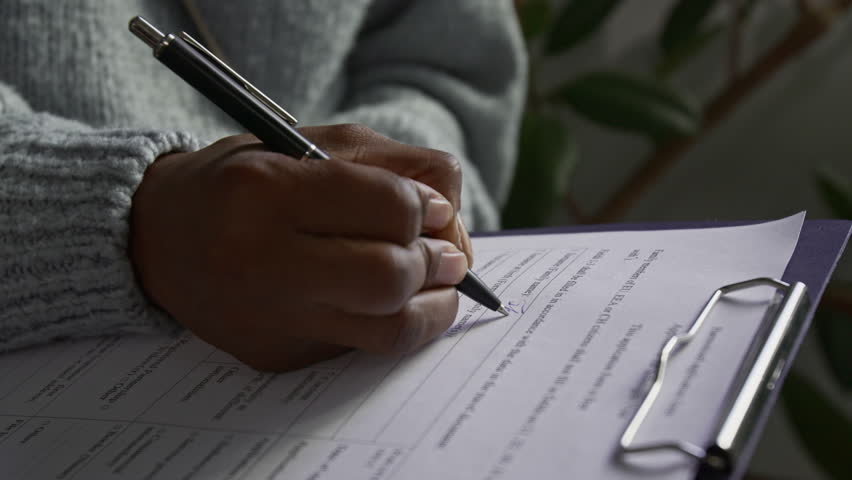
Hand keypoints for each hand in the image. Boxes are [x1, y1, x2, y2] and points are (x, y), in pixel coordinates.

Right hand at [131, 130, 468, 370]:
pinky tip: (392, 299)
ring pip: (390, 329)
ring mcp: (268, 318)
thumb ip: (389, 167)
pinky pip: (361, 347)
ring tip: (439, 282)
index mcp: (265, 191)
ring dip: (434, 305)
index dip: (430, 209)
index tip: (434, 209)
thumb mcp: (310, 144)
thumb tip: (447, 215)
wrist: (159, 238)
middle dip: (437, 263)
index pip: (388, 208)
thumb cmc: (243, 181)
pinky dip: (392, 321)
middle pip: (391, 276)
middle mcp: (260, 261)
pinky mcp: (275, 355)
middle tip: (448, 256)